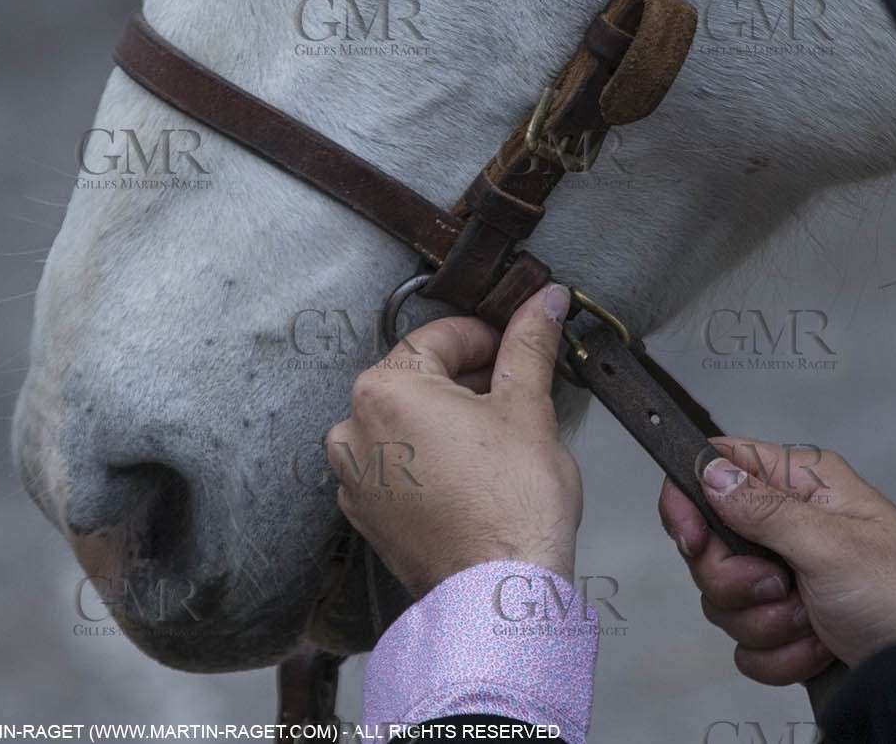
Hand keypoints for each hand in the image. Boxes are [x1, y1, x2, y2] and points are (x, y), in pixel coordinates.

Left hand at [327, 284, 581, 596]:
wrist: (500, 592)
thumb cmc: (510, 507)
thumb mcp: (527, 406)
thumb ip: (528, 345)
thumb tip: (541, 303)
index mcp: (384, 391)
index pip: (439, 337)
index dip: (488, 336)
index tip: (518, 344)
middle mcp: (354, 432)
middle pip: (418, 379)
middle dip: (469, 379)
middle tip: (519, 392)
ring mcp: (357, 479)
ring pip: (407, 424)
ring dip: (450, 419)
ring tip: (500, 438)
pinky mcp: (369, 516)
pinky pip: (400, 466)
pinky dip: (433, 459)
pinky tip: (476, 474)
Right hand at [659, 438, 895, 684]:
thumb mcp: (832, 545)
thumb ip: (764, 510)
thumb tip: (712, 475)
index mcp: (803, 484)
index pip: (719, 467)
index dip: (691, 498)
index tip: (691, 536)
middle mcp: (791, 524)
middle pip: (711, 545)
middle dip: (739, 581)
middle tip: (781, 586)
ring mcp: (788, 576)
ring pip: (724, 600)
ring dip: (767, 623)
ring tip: (814, 620)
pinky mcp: (789, 623)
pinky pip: (746, 643)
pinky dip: (779, 654)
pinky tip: (818, 646)